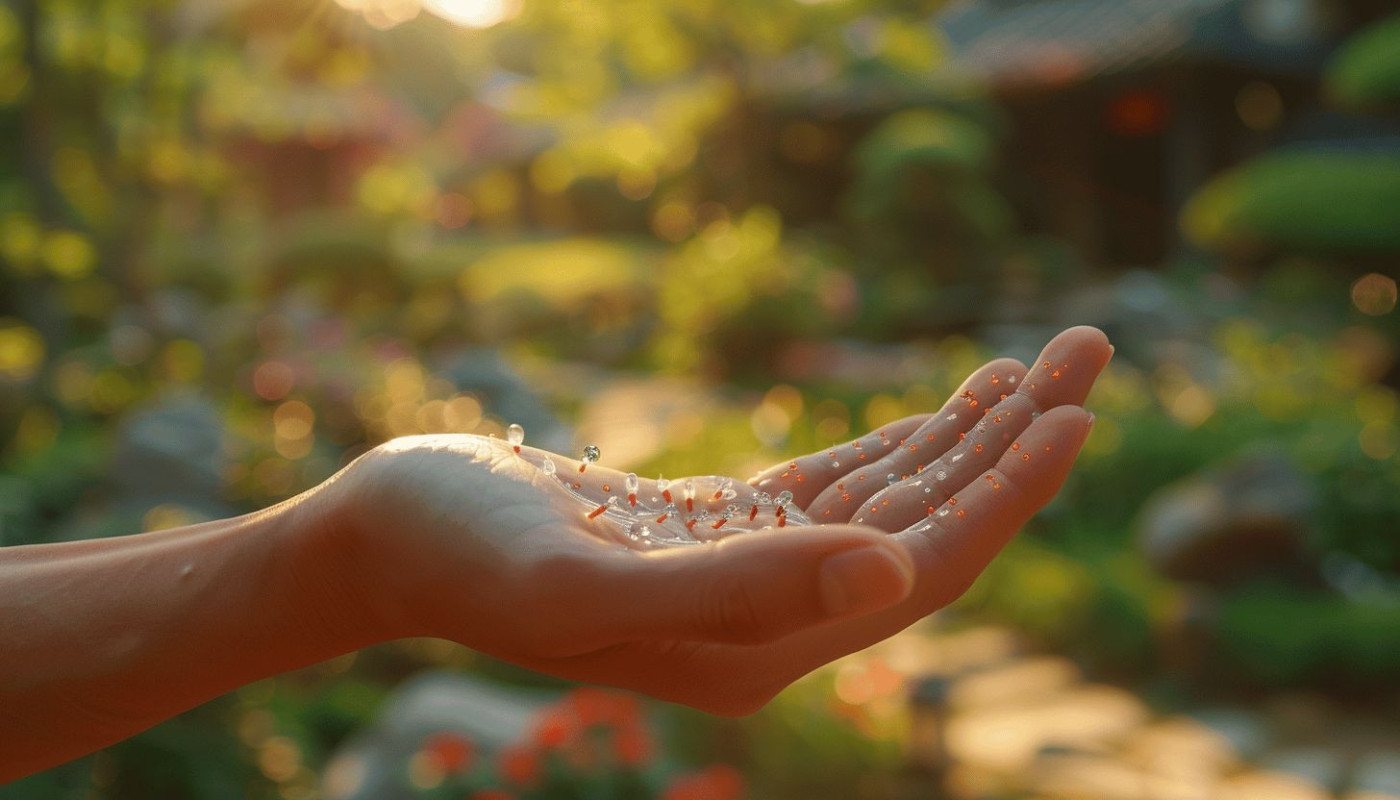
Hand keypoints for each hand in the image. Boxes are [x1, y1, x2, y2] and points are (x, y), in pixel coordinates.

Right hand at [320, 326, 1111, 714]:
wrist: (394, 535)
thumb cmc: (469, 559)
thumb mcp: (585, 583)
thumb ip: (737, 591)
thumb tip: (884, 577)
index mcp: (755, 651)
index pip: (914, 573)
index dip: (998, 499)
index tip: (1071, 414)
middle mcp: (771, 621)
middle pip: (925, 531)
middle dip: (1012, 450)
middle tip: (1091, 354)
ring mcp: (751, 571)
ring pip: (890, 500)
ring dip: (970, 433)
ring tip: (1045, 364)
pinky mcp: (723, 526)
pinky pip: (838, 484)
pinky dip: (900, 441)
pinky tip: (951, 405)